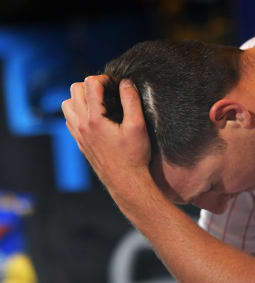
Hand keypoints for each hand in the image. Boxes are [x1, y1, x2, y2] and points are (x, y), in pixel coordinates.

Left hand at [62, 75, 150, 191]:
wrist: (126, 182)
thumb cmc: (134, 156)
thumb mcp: (138, 126)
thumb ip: (131, 101)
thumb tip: (126, 82)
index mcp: (95, 119)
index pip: (90, 84)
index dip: (105, 79)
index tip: (117, 86)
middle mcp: (81, 125)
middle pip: (75, 89)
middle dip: (92, 85)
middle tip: (109, 92)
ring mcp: (77, 134)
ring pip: (67, 104)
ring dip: (81, 98)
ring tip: (100, 104)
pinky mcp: (79, 142)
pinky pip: (69, 119)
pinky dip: (78, 112)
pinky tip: (96, 118)